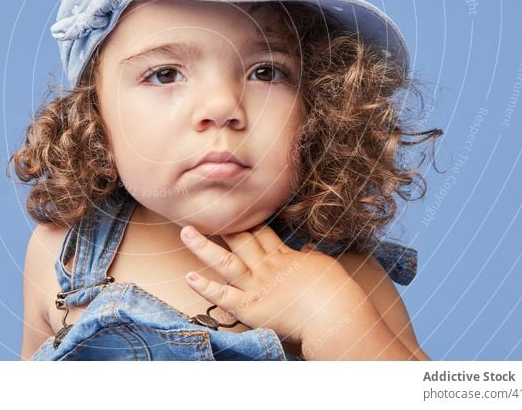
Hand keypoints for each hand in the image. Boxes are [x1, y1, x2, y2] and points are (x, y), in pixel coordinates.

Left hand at [180, 223, 362, 344]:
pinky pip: (222, 296)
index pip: (261, 233)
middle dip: (220, 225)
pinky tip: (189, 278)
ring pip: (224, 262)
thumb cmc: (336, 291)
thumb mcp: (324, 265)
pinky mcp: (249, 307)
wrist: (335, 313)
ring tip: (185, 232)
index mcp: (284, 257)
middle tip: (202, 210)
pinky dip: (205, 288)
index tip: (232, 208)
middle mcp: (266, 267)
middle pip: (239, 240)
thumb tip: (308, 247)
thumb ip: (311, 256)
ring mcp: (255, 286)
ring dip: (202, 247)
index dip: (245, 220)